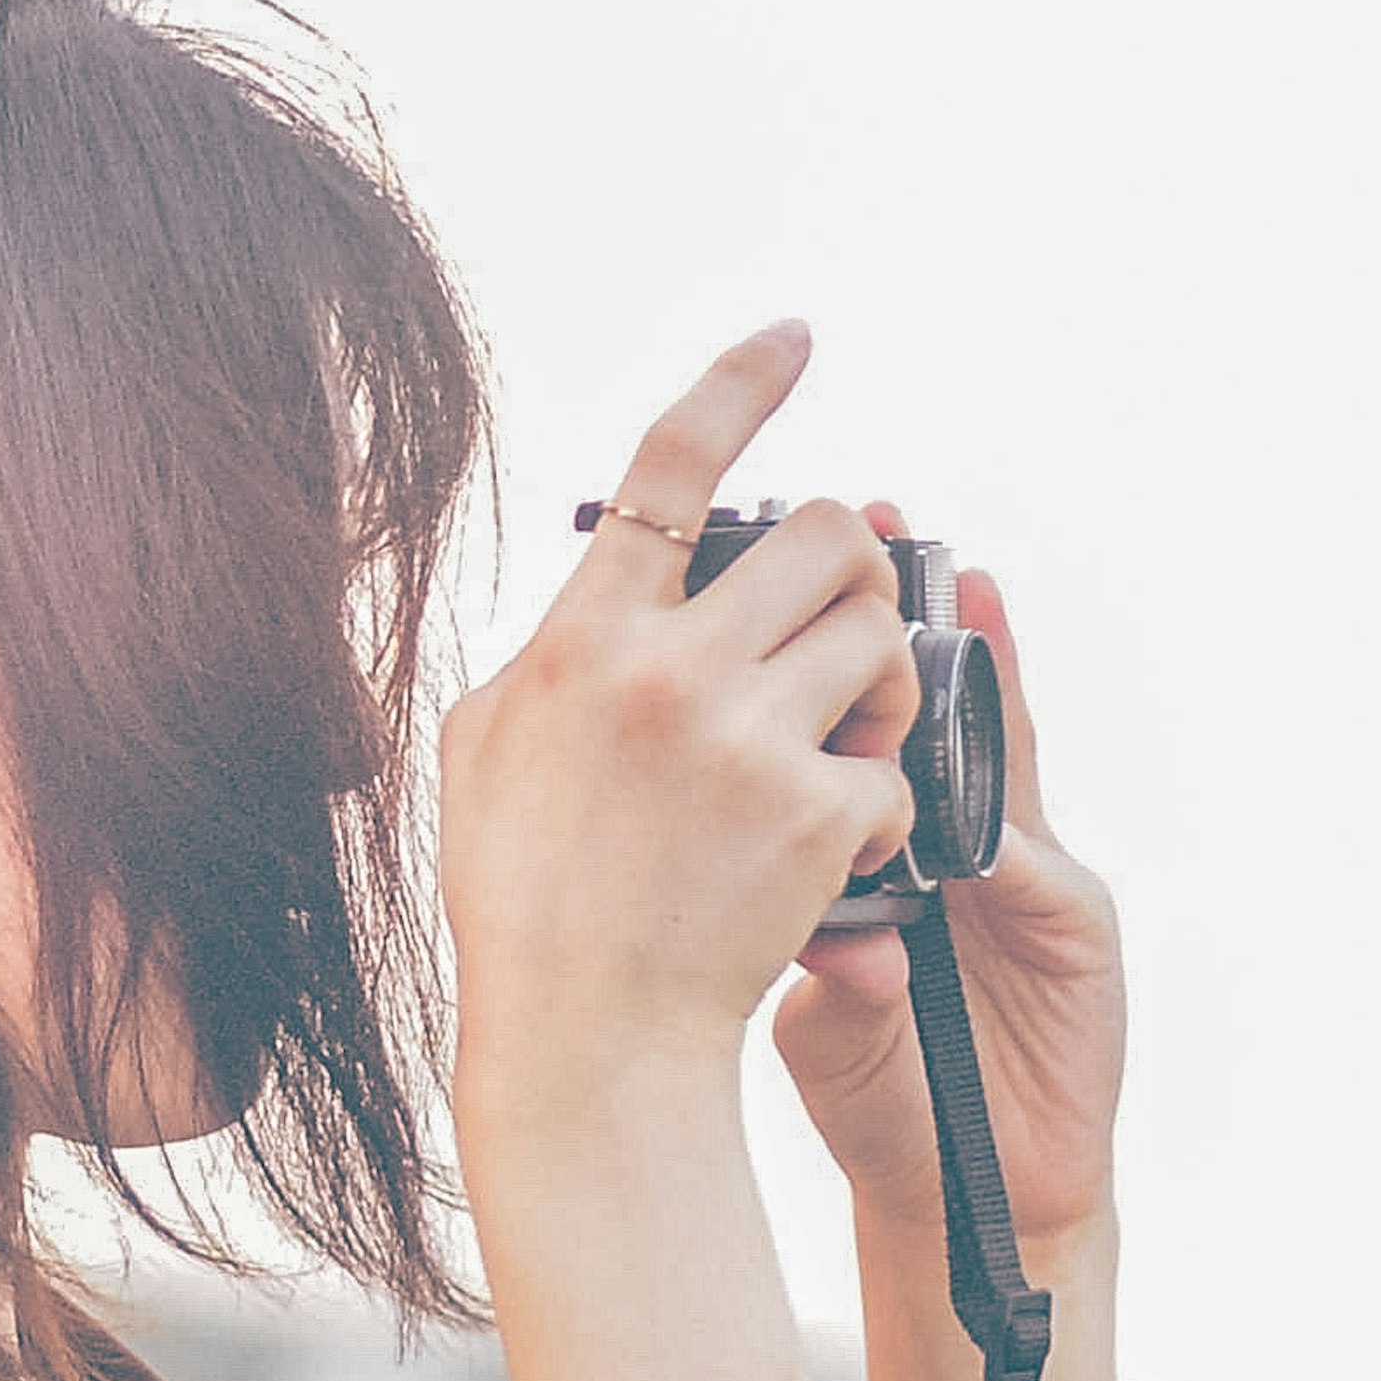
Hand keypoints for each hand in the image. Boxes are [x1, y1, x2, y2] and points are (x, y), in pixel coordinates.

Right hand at [439, 326, 923, 1104]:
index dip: (739, 381)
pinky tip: (836, 857)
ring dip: (877, 687)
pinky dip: (880, 810)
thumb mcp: (489, 751)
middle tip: (841, 634)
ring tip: (840, 749)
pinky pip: (892, 767)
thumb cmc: (527, 905)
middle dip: (855, 574)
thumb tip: (599, 593)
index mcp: (582, 638)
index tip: (795, 337)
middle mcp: (664, 668)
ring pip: (876, 637)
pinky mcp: (813, 814)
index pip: (668, 464)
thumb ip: (551, 658)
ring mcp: (743, 738)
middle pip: (824, 537)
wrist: (584, 1042)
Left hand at [773, 531, 1124, 1260]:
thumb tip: (752, 876)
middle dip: (911, 623)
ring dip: (983, 671)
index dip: (830, 654)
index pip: (857, 736)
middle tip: (879, 531)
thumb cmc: (885, 1104)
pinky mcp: (1079, 922)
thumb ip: (806, 939)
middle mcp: (962, 851)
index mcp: (885, 859)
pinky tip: (981, 745)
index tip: (785, 564)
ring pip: (1002, 753)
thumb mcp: (820, 1009)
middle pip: (942, 711)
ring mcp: (1028, 878)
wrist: (977, 1203)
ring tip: (958, 587)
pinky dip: (1011, 803)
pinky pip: (1039, 848)